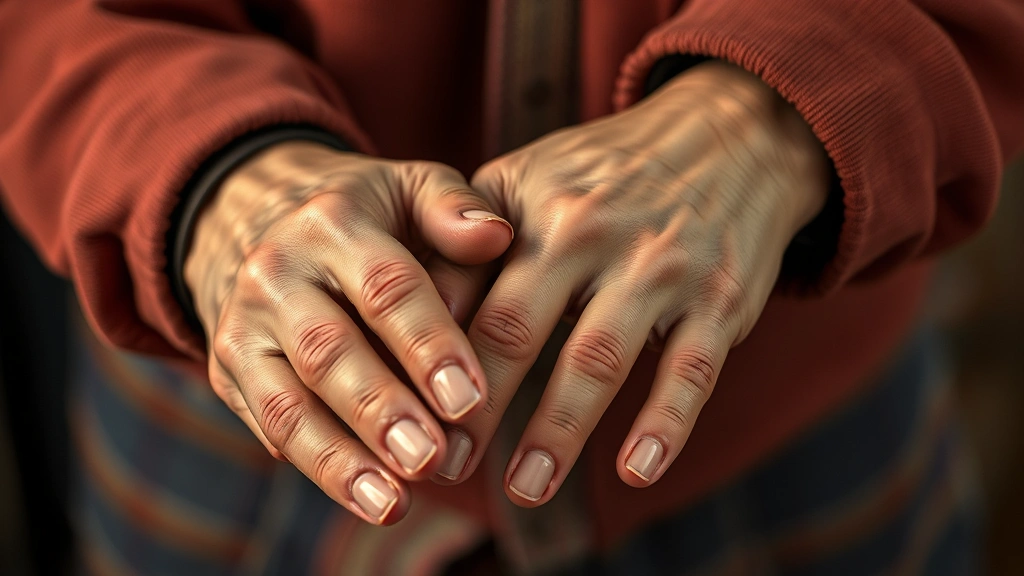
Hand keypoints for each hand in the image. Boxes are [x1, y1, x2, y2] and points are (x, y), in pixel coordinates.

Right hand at [184, 142, 512, 523]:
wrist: (259, 216)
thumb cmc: (367, 214)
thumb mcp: (410, 187)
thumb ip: (453, 207)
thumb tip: (496, 235)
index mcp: (334, 224)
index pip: (386, 288)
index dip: (429, 345)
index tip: (470, 400)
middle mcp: (278, 273)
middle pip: (329, 351)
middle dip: (382, 411)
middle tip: (431, 459)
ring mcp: (244, 325)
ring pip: (287, 401)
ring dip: (341, 459)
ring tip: (393, 504)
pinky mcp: (226, 367)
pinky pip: (268, 425)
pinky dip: (315, 465)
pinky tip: (363, 496)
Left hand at [444, 61, 829, 504]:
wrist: (727, 135)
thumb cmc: (604, 173)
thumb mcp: (527, 180)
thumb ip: (467, 242)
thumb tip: (407, 317)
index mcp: (533, 211)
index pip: (465, 294)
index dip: (425, 361)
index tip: (397, 419)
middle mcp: (591, 235)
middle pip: (517, 330)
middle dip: (475, 407)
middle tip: (443, 468)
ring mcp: (660, 268)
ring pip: (598, 359)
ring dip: (558, 431)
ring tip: (526, 488)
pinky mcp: (720, 299)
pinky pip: (691, 371)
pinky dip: (664, 425)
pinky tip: (636, 471)